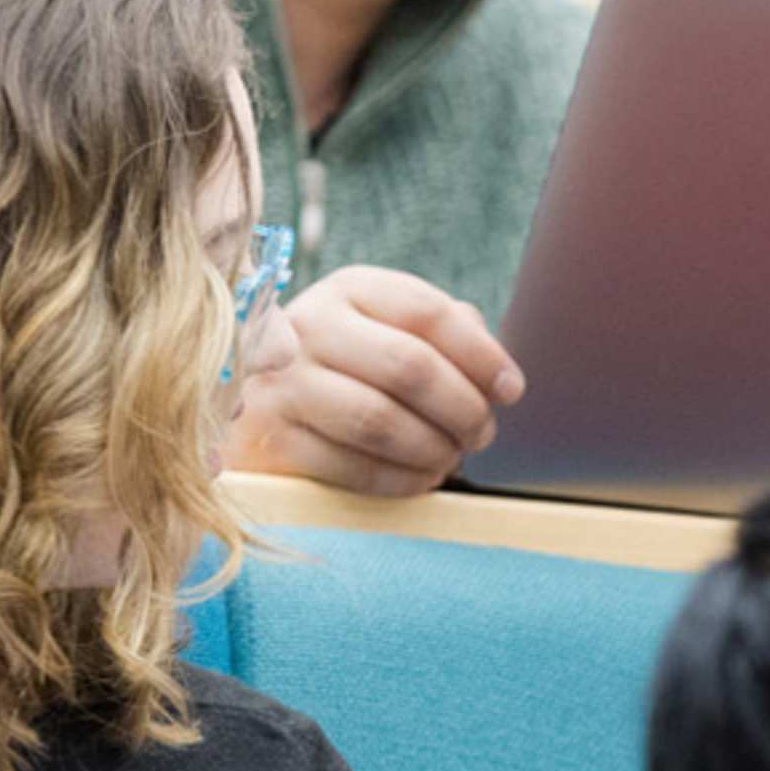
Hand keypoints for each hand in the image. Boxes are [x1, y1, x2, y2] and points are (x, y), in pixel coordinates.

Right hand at [226, 266, 524, 496]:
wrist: (258, 405)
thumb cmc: (352, 366)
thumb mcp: (392, 330)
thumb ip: (448, 335)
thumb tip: (498, 372)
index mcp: (349, 289)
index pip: (427, 312)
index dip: (482, 355)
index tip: (512, 391)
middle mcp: (308, 326)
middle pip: (409, 367)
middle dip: (463, 409)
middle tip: (482, 433)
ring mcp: (283, 384)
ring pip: (381, 422)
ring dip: (435, 449)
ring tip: (453, 457)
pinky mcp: (273, 441)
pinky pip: (354, 468)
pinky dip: (403, 480)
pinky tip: (422, 477)